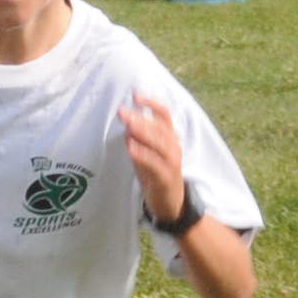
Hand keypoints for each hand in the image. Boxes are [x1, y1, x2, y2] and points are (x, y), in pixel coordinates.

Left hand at [123, 96, 190, 226]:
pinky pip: (155, 164)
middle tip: (123, 111)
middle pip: (160, 128)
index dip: (152, 104)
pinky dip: (143, 154)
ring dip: (143, 133)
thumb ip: (138, 137)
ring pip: (160, 144)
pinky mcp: (166, 178)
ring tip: (127, 124)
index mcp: (170, 138)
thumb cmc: (155, 172)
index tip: (135, 95)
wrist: (170, 202)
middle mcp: (173, 147)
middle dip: (141, 118)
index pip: (164, 116)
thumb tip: (126, 122)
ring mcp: (172, 162)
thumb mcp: (147, 151)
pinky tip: (131, 147)